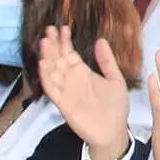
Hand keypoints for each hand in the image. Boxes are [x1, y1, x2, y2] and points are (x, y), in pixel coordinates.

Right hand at [36, 25, 130, 159]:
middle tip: (49, 29)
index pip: (70, 53)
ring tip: (45, 42)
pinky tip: (44, 64)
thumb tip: (101, 40)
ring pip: (52, 71)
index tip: (63, 28)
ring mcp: (66, 91)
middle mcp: (72, 80)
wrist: (113, 132)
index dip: (65, 41)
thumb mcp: (115, 80)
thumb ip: (107, 62)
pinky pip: (51, 88)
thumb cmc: (115, 108)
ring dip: (47, 57)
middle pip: (58, 59)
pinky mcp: (62, 103)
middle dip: (53, 45)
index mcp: (83, 73)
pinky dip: (46, 77)